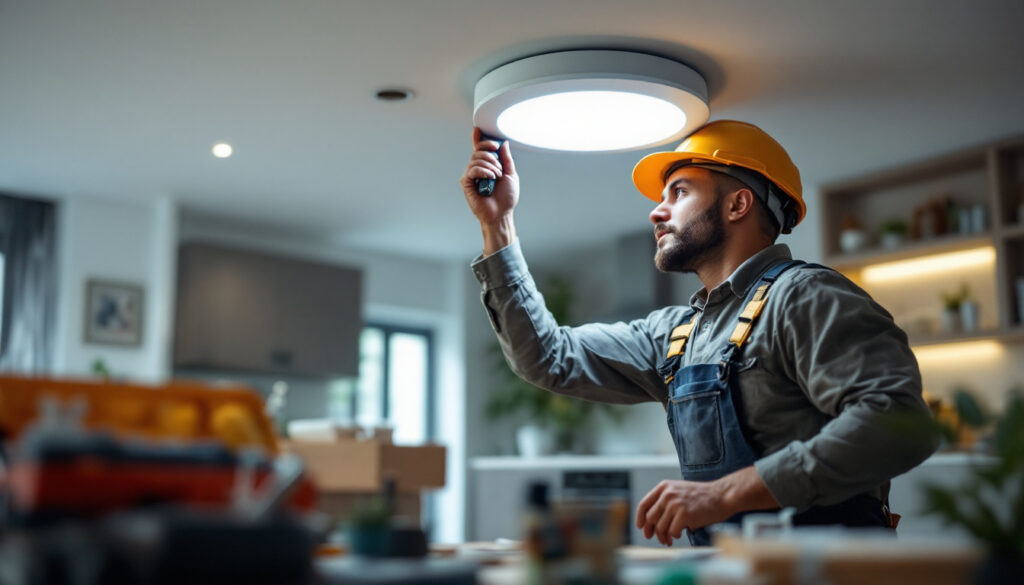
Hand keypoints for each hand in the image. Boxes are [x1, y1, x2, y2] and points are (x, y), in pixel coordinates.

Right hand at [460, 127, 519, 254]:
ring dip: (490, 166)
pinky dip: (483, 171)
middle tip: (499, 167)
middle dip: (490, 155)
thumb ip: (506, 159)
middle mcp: (478, 169)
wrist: (502, 213)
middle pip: (478, 151)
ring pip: (476, 159)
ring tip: (496, 176)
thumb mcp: (511, 174)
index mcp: (487, 166)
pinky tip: (490, 178)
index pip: (480, 149)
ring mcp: (471, 176)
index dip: (478, 139)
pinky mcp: (466, 183)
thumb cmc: (506, 198)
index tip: (479, 130)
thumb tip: (503, 143)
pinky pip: (472, 169)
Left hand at [634, 466, 778, 545]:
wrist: (722, 496)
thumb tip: (651, 523)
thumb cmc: (702, 497)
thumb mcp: (679, 491)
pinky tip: (681, 533)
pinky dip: (675, 535)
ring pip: (660, 527)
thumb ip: (665, 501)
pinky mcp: (684, 514)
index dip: (640, 518)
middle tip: (659, 538)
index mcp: (664, 487)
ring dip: (664, 536)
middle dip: (653, 531)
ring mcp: (675, 504)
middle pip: (650, 518)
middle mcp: (667, 494)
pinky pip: (672, 531)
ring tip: (669, 539)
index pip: (644, 504)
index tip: (641, 527)